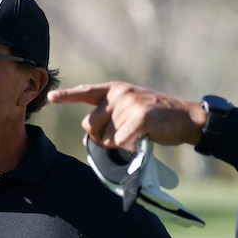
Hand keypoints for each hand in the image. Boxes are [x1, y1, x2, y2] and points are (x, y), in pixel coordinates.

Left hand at [48, 82, 206, 151]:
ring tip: (138, 134)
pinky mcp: (141, 117)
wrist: (186, 118)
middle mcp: (119, 94)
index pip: (86, 92)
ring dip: (119, 144)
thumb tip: (88, 136)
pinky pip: (122, 142)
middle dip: (102, 138)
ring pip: (107, 138)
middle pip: (90, 126)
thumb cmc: (157, 118)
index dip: (67, 96)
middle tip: (124, 135)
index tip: (50, 98)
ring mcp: (130, 104)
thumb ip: (109, 116)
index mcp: (114, 90)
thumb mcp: (130, 109)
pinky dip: (130, 147)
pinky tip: (144, 139)